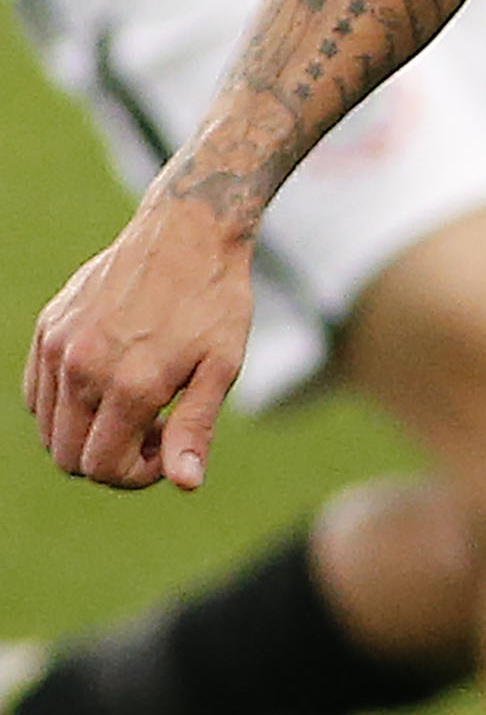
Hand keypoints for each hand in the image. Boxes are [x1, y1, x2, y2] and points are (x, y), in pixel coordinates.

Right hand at [27, 200, 254, 490]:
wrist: (187, 231)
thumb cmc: (215, 302)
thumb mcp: (221, 367)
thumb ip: (195, 428)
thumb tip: (186, 483)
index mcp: (128, 385)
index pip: (102, 468)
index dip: (135, 477)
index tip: (166, 453)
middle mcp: (81, 369)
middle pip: (68, 456)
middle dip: (110, 460)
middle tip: (155, 430)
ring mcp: (57, 347)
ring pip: (48, 428)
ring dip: (86, 433)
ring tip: (136, 404)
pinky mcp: (47, 327)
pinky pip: (36, 393)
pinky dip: (64, 405)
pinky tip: (108, 383)